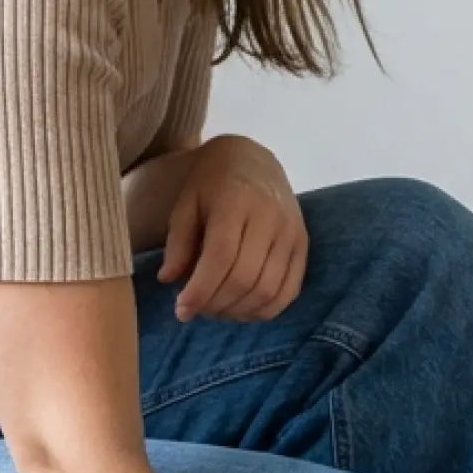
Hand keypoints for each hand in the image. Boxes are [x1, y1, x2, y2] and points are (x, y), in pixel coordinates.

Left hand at [158, 135, 308, 322]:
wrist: (254, 161)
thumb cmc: (212, 183)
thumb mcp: (186, 203)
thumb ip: (178, 241)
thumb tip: (169, 280)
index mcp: (237, 201)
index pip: (221, 256)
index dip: (200, 289)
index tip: (181, 310)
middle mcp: (271, 217)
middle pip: (245, 277)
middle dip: (216, 304)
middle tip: (197, 310)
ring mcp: (292, 233)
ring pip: (268, 289)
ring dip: (239, 311)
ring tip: (217, 310)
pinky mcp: (303, 245)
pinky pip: (290, 290)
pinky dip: (266, 310)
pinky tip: (243, 310)